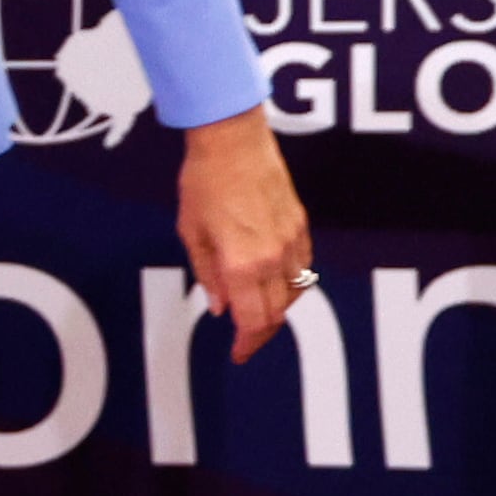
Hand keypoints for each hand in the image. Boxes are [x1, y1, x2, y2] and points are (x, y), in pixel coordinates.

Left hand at [177, 107, 312, 361]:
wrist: (233, 141)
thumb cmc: (203, 182)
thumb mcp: (191, 232)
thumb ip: (207, 274)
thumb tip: (219, 307)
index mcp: (242, 264)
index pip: (253, 321)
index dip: (246, 344)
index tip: (237, 354)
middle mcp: (273, 259)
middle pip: (276, 314)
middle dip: (260, 333)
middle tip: (244, 340)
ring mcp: (292, 242)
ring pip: (294, 294)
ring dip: (276, 309)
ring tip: (255, 311)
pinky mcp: (302, 226)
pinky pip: (304, 269)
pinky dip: (291, 284)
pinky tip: (273, 282)